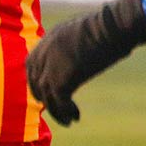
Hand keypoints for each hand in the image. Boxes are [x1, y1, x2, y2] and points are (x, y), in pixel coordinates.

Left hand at [26, 0, 145, 125]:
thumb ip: (74, 42)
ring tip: (68, 120)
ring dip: (56, 110)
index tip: (45, 89)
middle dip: (42, 96)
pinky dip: (65, 112)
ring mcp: (51, 67)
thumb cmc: (110, 25)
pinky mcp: (62, 80)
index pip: (32, 63)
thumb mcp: (84, 30)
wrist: (114, 26)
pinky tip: (75, 117)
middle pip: (34, 80)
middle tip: (54, 108)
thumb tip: (82, 52)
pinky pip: (58, 102)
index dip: (36, 78)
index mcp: (49, 38)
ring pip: (45, 95)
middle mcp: (45, 53)